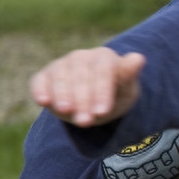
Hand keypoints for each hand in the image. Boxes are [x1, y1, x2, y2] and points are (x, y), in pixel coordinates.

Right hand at [30, 47, 145, 126]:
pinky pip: (40, 80)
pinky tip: (43, 101)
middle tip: (85, 121)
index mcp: (105, 57)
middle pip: (81, 76)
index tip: (102, 112)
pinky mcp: (45, 76)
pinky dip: (40, 89)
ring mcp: (62, 65)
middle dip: (83, 99)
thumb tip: (138, 58)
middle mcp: (82, 57)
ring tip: (67, 112)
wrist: (98, 100)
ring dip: (63, 96)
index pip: (103, 72)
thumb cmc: (115, 93)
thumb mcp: (127, 88)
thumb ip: (129, 74)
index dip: (101, 92)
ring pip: (60, 77)